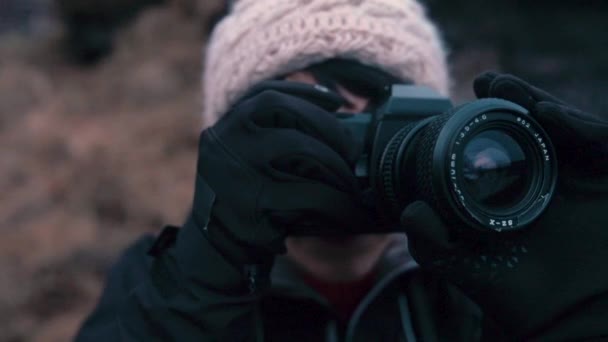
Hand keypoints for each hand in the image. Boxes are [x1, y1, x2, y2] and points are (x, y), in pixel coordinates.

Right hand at [190, 81, 370, 266]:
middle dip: (328, 126)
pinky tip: (349, 212)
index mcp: (226, 128)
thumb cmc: (244, 199)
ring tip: (352, 184)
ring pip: (301, 149)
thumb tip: (334, 119)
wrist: (216, 249)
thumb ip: (272, 137)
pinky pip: (310, 196)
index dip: (305, 92)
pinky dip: (337, 203)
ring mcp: (237, 173)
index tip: (336, 101)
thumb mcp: (243, 160)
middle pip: (286, 113)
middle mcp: (226, 143)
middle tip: (352, 152)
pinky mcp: (254, 208)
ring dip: (336, 166)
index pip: (266, 94)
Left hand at [401, 72, 607, 338]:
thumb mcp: (462, 263)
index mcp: (517, 190)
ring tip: (508, 88)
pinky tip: (549, 115)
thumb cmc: (517, 295)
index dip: (489, 119)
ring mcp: (583, 180)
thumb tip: (408, 209)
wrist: (564, 321)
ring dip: (538, 103)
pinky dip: (580, 127)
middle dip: (514, 100)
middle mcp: (551, 179)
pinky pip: (600, 145)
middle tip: (489, 82)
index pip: (506, 143)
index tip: (463, 99)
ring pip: (567, 128)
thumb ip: (431, 241)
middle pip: (536, 127)